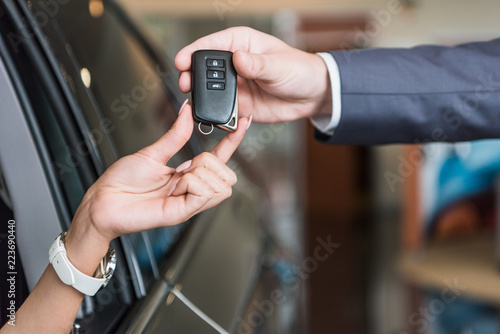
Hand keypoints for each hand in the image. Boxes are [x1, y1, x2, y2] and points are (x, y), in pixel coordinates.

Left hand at [64, 100, 249, 273]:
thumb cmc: (122, 181)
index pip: (221, 157)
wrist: (103, 201)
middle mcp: (192, 188)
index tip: (244, 120)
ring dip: (200, 174)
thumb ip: (176, 135)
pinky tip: (175, 186)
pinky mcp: (182, 212)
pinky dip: (192, 183)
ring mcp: (189, 202)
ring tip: (176, 179)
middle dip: (213, 163)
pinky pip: (205, 193)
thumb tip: (188, 111)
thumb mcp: (152, 152)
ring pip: (222, 185)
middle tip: (186, 166)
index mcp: (188, 174)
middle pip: (229, 176)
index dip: (234, 139)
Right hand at [175, 27, 331, 123]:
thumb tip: (238, 58)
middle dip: (192, 77)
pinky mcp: (238, 105)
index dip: (194, 52)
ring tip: (196, 105)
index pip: (211, 44)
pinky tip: (214, 118)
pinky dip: (216, 115)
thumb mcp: (278, 65)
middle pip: (204, 69)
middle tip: (186, 85)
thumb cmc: (298, 70)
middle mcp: (233, 64)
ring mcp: (234, 85)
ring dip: (202, 98)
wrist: (311, 96)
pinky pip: (221, 111)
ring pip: (209, 91)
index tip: (182, 61)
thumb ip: (257, 64)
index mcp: (240, 43)